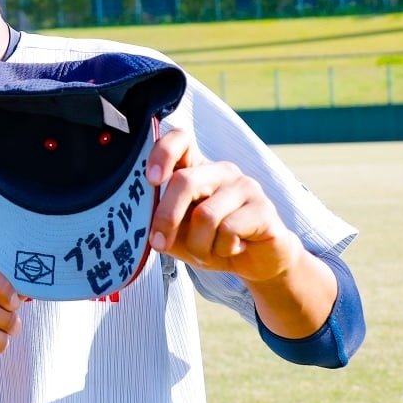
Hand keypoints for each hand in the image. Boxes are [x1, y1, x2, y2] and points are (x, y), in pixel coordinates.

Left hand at [145, 124, 300, 283]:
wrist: (255, 263)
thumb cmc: (211, 242)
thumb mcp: (178, 233)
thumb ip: (160, 221)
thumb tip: (139, 219)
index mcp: (198, 168)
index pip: (181, 139)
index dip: (163, 154)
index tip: (151, 180)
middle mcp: (222, 170)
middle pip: (185, 181)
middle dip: (166, 217)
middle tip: (159, 244)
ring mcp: (245, 186)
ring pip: (206, 214)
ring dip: (198, 245)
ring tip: (205, 252)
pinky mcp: (263, 209)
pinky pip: (229, 230)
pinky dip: (222, 249)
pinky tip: (232, 249)